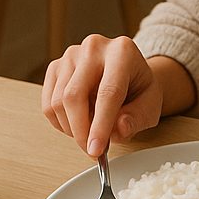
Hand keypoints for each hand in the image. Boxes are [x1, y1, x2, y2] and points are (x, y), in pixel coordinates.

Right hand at [41, 34, 164, 155]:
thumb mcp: (150, 105)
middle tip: (91, 151)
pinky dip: (61, 122)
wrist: (129, 73)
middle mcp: (94, 48)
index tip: (96, 150)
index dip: (100, 125)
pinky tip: (78, 123)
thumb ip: (137, 118)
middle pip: (75, 95)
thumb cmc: (140, 88)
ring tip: (91, 132)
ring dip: (72, 128)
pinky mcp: (56, 66)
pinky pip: (48, 104)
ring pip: (58, 102)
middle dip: (81, 131)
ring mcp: (71, 55)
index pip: (107, 92)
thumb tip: (119, 129)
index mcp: (123, 52)